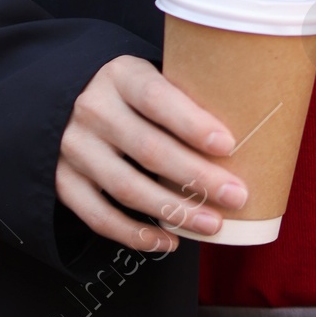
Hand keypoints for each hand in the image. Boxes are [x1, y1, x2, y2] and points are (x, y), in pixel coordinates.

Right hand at [55, 55, 245, 253]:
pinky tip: (169, 240)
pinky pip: (98, 216)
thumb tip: (251, 132)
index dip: (192, 123)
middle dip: (197, 176)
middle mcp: (92, 110)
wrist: (68, 100)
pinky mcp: (64, 182)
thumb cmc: (135, 94)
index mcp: (121, 76)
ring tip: (212, 224)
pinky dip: (135, 234)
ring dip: (173, 210)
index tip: (228, 145)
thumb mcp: (153, 77)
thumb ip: (185, 97)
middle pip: (148, 149)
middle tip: (236, 195)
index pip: (156, 99)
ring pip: (126, 187)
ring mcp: (74, 149)